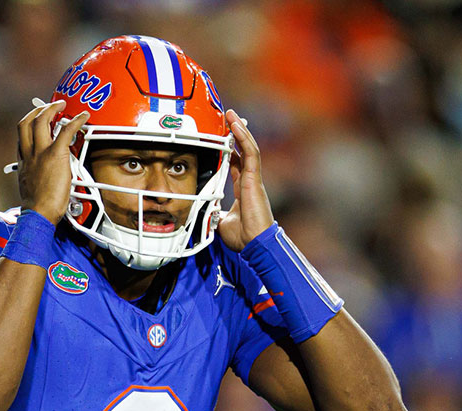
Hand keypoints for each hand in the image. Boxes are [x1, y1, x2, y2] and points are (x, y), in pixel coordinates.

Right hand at [16, 100, 88, 222]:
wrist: (39, 213)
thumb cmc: (37, 208)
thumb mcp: (31, 187)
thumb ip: (36, 176)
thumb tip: (44, 176)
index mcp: (24, 162)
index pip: (22, 136)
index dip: (29, 124)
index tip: (37, 120)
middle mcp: (29, 154)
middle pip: (27, 122)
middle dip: (37, 110)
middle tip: (48, 106)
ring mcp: (41, 153)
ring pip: (41, 120)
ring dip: (51, 108)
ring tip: (61, 104)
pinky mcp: (55, 155)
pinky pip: (65, 131)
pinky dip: (76, 121)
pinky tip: (83, 117)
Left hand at [217, 109, 275, 251]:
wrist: (254, 244)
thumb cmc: (243, 238)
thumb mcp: (221, 222)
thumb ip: (214, 213)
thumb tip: (205, 210)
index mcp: (243, 190)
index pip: (237, 164)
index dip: (231, 150)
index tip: (224, 139)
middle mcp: (250, 181)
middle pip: (244, 151)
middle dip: (237, 134)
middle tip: (230, 118)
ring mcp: (254, 179)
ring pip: (249, 148)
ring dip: (240, 130)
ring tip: (232, 115)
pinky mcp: (255, 179)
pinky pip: (251, 153)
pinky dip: (244, 138)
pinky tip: (236, 125)